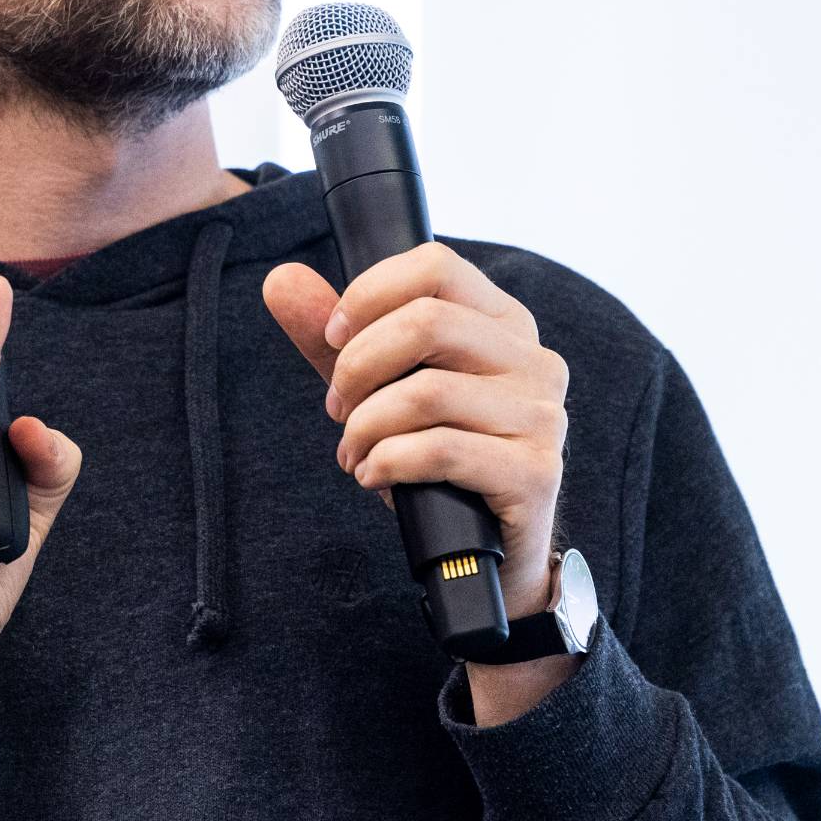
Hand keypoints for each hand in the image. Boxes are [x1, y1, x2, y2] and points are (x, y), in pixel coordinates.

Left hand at [261, 243, 568, 630]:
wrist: (483, 554)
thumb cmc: (435, 461)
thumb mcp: (379, 390)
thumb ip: (335, 338)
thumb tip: (280, 279)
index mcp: (504, 324)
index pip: (435, 266)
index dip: (368, 295)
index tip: (333, 338)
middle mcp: (534, 360)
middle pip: (426, 323)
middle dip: (358, 367)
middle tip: (336, 408)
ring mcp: (540, 416)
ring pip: (426, 393)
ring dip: (366, 427)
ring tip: (355, 452)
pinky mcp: (534, 471)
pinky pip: (440, 449)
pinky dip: (388, 463)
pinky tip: (375, 476)